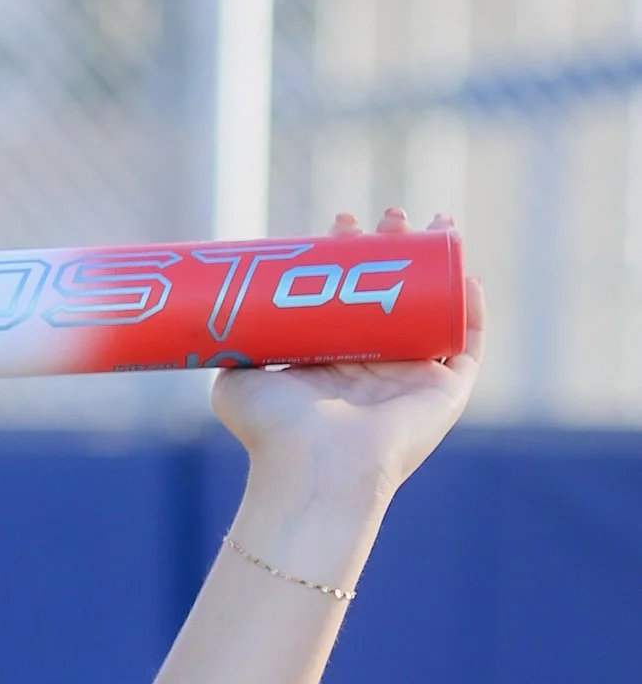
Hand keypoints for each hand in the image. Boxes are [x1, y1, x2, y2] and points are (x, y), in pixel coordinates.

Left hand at [210, 209, 484, 514]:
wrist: (314, 466)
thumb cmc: (271, 431)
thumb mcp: (236, 382)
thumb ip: (229, 349)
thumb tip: (210, 319)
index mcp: (333, 363)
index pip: (348, 298)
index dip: (350, 258)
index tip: (338, 223)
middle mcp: (374, 369)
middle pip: (394, 294)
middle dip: (396, 248)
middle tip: (387, 217)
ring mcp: (412, 380)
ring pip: (433, 309)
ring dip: (440, 265)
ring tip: (434, 223)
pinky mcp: (446, 393)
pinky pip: (467, 343)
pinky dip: (472, 308)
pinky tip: (467, 274)